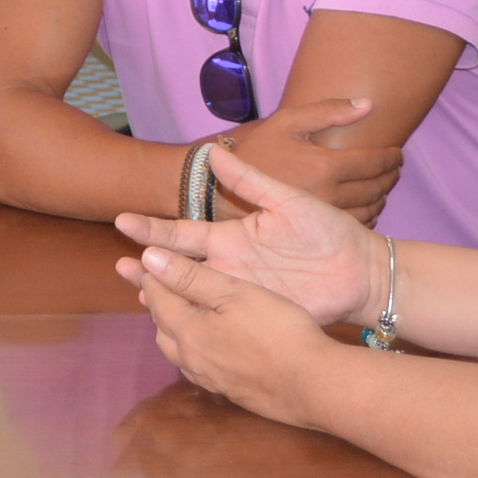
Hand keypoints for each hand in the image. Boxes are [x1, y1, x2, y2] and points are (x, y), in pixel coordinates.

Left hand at [114, 241, 334, 426]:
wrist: (313, 384)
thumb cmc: (278, 331)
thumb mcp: (234, 292)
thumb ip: (190, 276)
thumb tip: (149, 259)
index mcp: (187, 330)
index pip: (157, 297)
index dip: (151, 275)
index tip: (145, 259)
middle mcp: (190, 359)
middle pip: (163, 326)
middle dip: (158, 302)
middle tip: (157, 284)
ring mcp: (210, 379)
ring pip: (177, 350)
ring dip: (173, 328)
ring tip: (178, 313)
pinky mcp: (230, 391)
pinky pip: (198, 367)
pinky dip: (193, 349)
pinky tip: (207, 346)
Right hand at [116, 142, 382, 325]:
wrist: (359, 268)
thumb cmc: (326, 230)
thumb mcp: (286, 200)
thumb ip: (250, 180)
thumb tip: (214, 151)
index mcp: (229, 237)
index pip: (181, 233)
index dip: (152, 228)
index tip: (122, 220)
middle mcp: (226, 266)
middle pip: (177, 268)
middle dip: (147, 266)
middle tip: (118, 265)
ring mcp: (239, 294)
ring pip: (193, 297)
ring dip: (166, 297)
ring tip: (138, 295)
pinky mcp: (255, 316)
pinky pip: (221, 321)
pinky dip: (198, 323)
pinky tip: (176, 326)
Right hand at [220, 95, 401, 222]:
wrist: (221, 190)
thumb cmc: (255, 151)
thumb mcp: (288, 122)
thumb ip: (329, 111)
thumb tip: (368, 104)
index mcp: (324, 166)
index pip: (375, 163)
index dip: (392, 158)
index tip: (397, 155)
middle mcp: (329, 195)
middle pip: (377, 188)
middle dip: (391, 177)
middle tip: (393, 170)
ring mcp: (323, 218)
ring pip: (370, 210)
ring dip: (381, 197)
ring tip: (381, 187)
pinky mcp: (316, 233)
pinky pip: (354, 225)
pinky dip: (367, 215)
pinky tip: (364, 206)